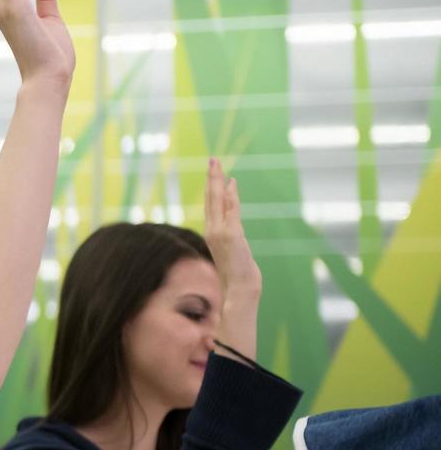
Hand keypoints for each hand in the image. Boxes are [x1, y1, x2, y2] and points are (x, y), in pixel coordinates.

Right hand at [204, 157, 259, 298]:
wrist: (238, 290)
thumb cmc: (237, 276)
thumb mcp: (234, 254)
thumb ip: (232, 240)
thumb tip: (234, 238)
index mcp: (212, 233)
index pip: (211, 205)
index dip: (212, 188)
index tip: (215, 173)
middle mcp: (212, 230)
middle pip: (211, 198)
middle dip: (212, 178)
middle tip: (213, 160)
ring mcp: (220, 232)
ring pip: (217, 201)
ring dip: (218, 181)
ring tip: (217, 164)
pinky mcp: (231, 235)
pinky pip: (231, 211)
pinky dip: (231, 196)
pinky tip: (232, 183)